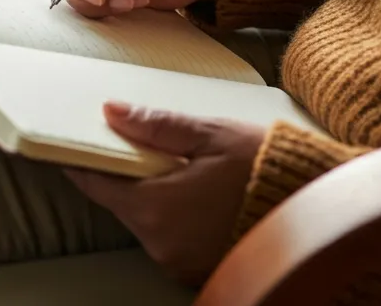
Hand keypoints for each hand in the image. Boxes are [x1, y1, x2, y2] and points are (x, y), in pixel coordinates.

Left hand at [66, 103, 265, 285]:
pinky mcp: (197, 270)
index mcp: (157, 208)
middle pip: (124, 203)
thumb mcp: (210, 134)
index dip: (82, 163)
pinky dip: (174, 214)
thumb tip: (111, 111)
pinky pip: (171, 237)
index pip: (99, 186)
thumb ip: (157, 124)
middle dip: (127, 174)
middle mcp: (161, 244)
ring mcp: (179, 262)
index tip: (67, 146)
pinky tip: (195, 190)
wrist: (313, 205)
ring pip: (148, 220)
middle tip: (138, 144)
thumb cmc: (262, 165)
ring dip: (153, 194)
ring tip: (178, 164)